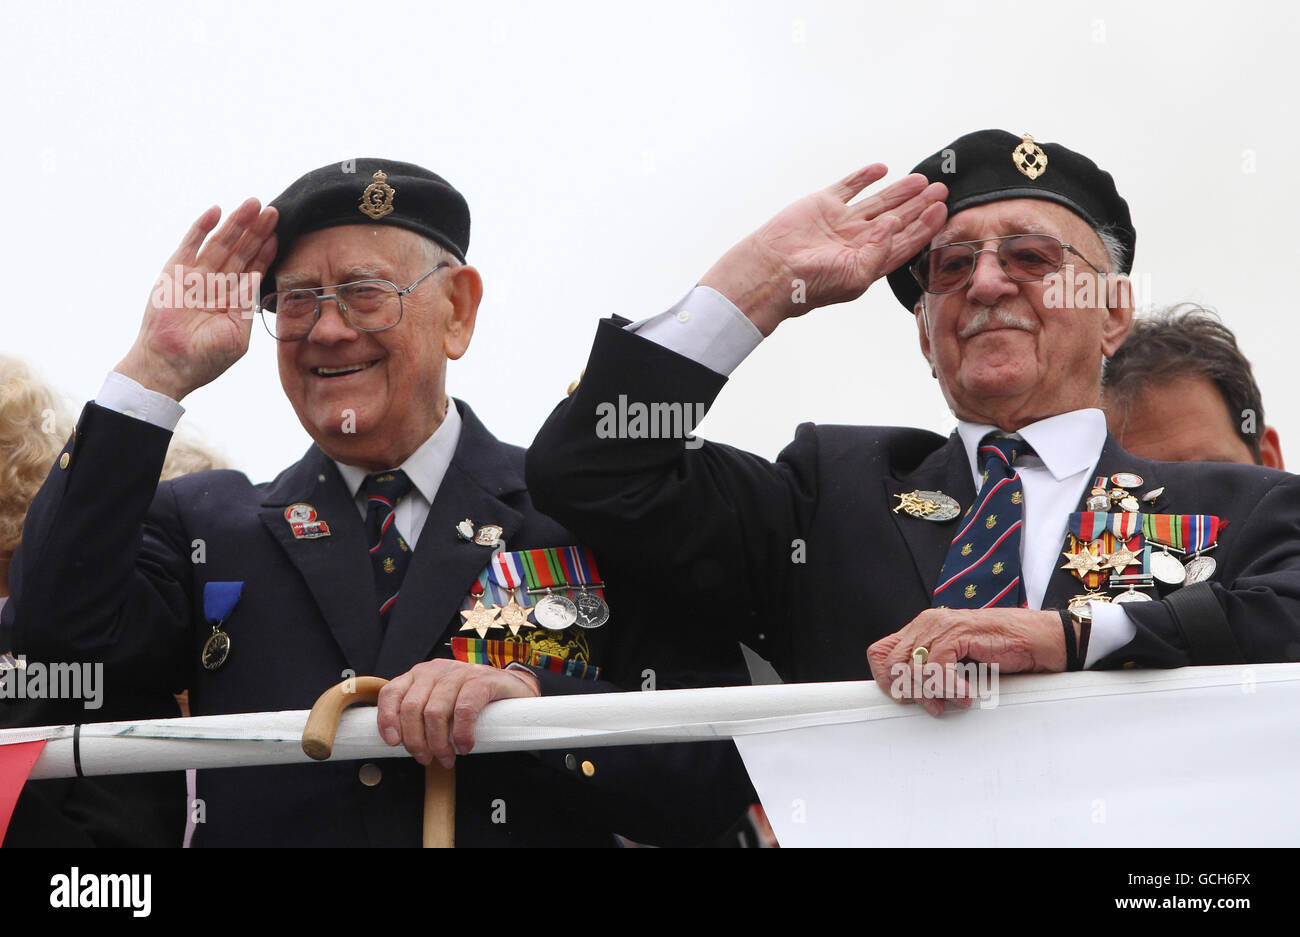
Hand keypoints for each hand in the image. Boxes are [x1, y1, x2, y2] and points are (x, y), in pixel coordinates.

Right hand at [116, 198, 277, 400]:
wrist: (171, 365)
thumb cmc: (205, 357)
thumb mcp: (237, 334)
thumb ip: (246, 305)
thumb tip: (257, 277)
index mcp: (231, 299)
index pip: (252, 268)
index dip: (266, 250)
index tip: (280, 232)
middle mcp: (215, 284)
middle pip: (240, 250)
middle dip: (256, 230)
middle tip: (273, 210)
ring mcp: (195, 275)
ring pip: (221, 242)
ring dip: (237, 223)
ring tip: (253, 204)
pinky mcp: (174, 271)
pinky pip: (190, 244)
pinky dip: (202, 227)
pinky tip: (217, 211)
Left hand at [375, 660, 540, 768]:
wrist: (513, 688)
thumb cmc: (472, 700)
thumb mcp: (440, 702)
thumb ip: (421, 715)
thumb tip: (401, 744)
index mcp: (420, 675)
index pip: (391, 692)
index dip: (387, 719)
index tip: (393, 743)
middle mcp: (435, 670)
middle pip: (412, 708)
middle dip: (416, 741)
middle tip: (426, 759)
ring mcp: (459, 673)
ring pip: (435, 712)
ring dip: (438, 743)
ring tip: (447, 758)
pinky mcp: (481, 680)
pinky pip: (463, 710)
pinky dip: (461, 734)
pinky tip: (465, 746)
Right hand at [698, 165, 947, 335]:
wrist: (773, 270)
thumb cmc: (812, 282)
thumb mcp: (855, 275)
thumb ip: (880, 250)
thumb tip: (895, 223)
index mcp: (867, 261)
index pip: (904, 242)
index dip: (925, 227)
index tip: (942, 211)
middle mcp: (856, 241)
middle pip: (897, 219)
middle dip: (920, 206)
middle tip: (942, 190)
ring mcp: (840, 222)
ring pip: (878, 202)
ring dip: (900, 191)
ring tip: (922, 180)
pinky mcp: (822, 205)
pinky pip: (848, 187)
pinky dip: (864, 177)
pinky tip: (882, 169)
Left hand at [866, 608, 1065, 715]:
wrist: (1036, 639)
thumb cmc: (999, 651)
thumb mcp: (956, 662)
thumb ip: (930, 669)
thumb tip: (906, 694)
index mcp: (921, 629)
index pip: (879, 653)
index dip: (884, 679)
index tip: (904, 698)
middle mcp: (926, 624)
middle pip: (891, 663)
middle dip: (909, 690)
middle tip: (934, 704)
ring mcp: (941, 626)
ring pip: (912, 667)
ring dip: (931, 692)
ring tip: (952, 700)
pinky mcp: (959, 633)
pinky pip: (938, 667)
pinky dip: (950, 687)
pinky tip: (968, 693)